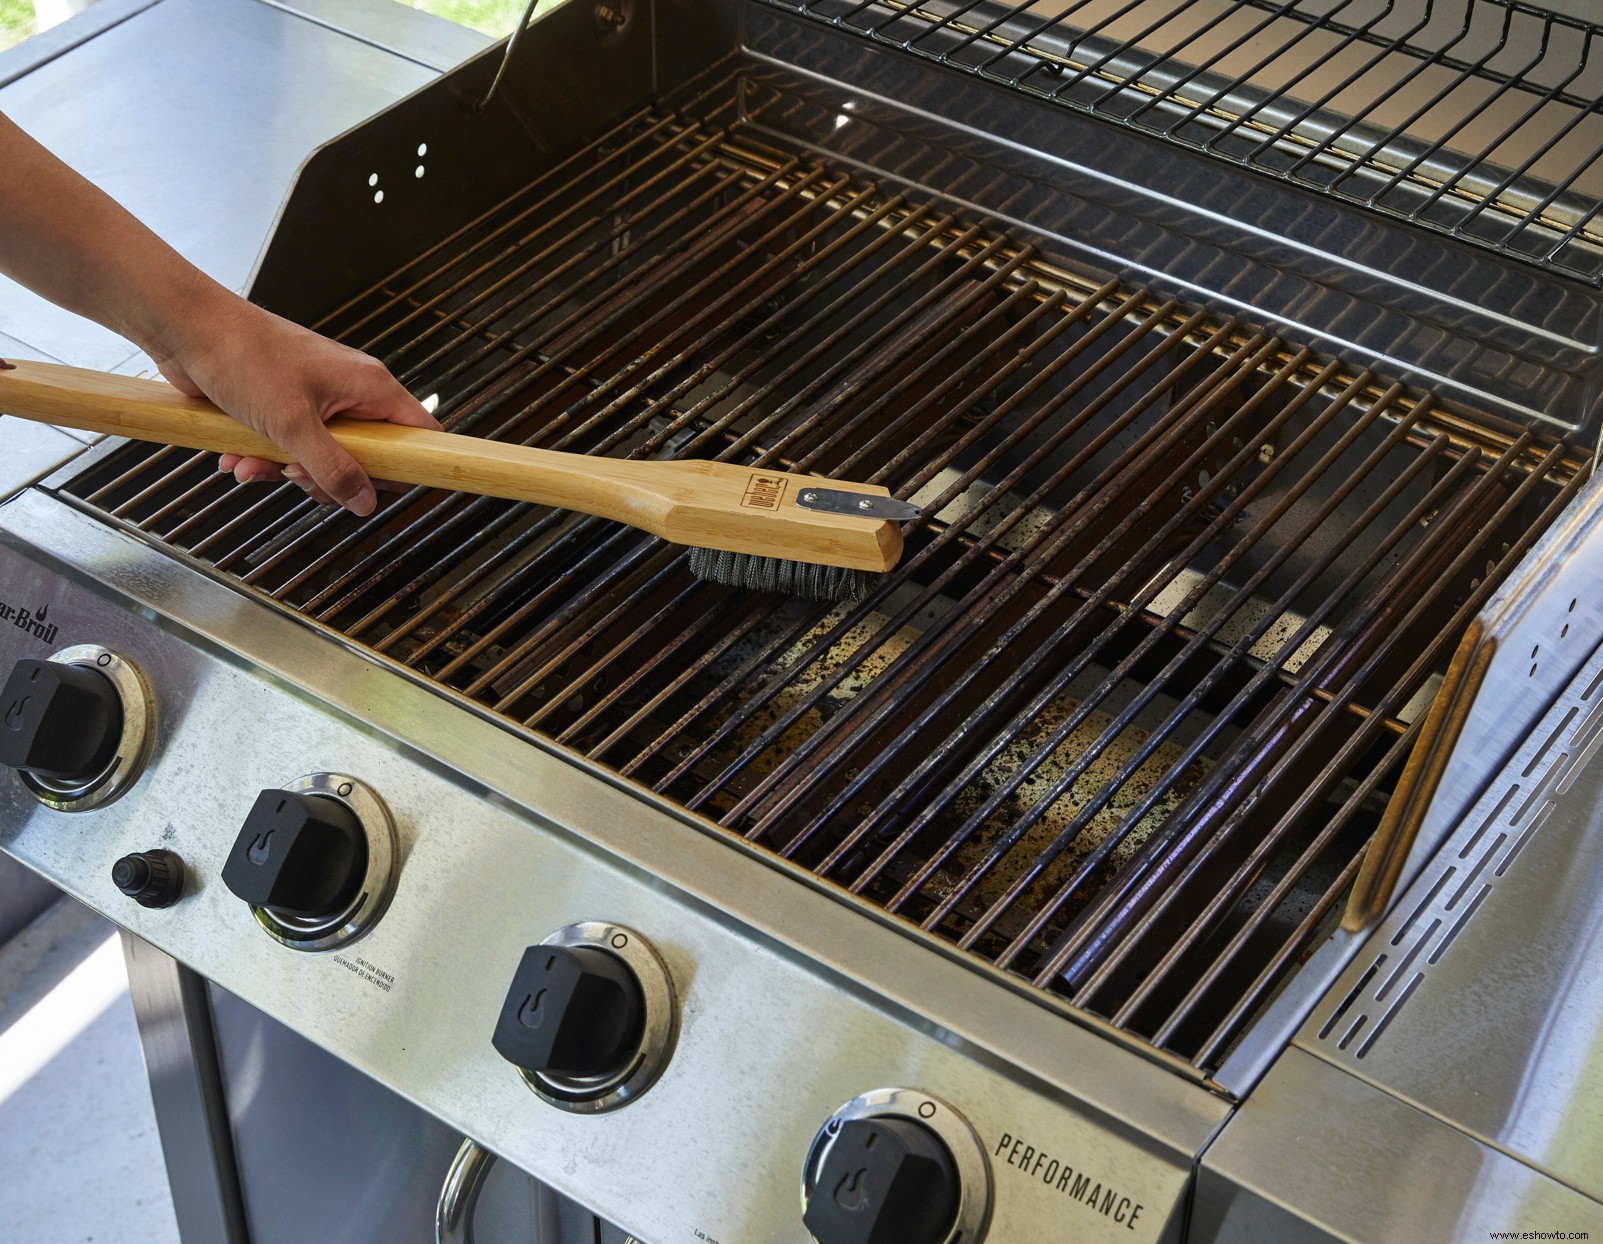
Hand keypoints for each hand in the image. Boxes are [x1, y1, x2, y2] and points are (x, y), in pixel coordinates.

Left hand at [152, 294, 438, 515]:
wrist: (186, 328)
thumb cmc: (242, 355)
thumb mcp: (293, 425)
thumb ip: (333, 469)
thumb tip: (365, 502)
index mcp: (369, 386)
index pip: (420, 433)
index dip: (408, 466)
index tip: (377, 489)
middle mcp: (350, 392)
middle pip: (367, 456)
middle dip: (329, 476)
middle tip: (299, 475)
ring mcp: (317, 399)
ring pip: (324, 457)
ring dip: (287, 470)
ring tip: (254, 464)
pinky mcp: (285, 406)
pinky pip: (290, 447)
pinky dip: (265, 457)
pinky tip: (237, 457)